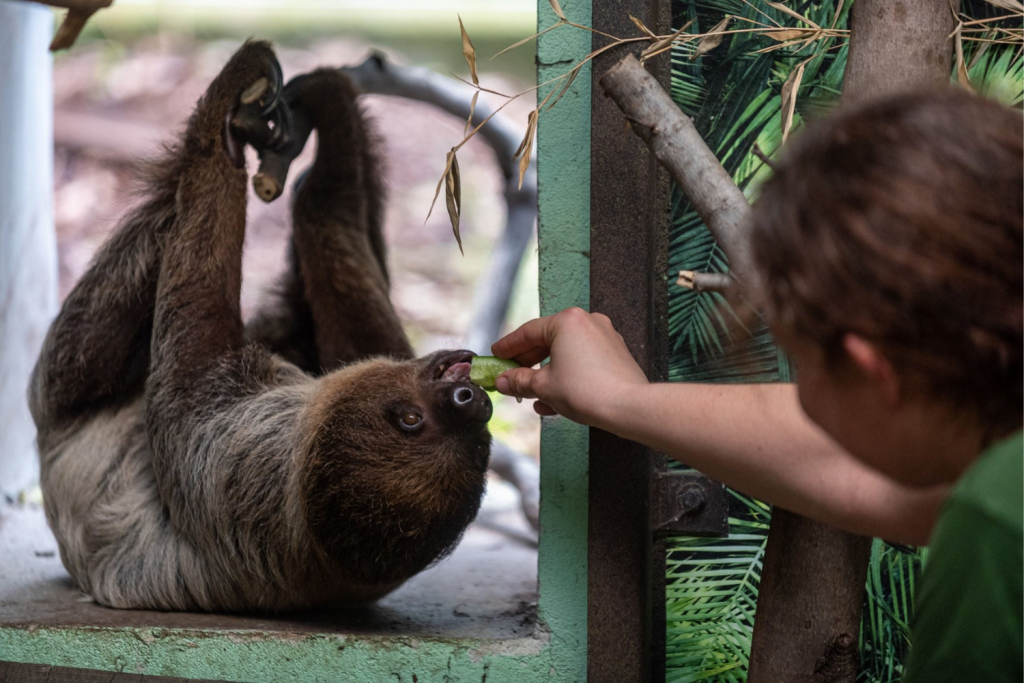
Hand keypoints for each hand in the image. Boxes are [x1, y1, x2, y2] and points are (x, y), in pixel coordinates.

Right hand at [491, 307, 648, 426]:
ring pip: (565, 353)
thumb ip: (519, 381)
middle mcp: (587, 322)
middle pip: (547, 341)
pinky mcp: (615, 354)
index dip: (508, 346)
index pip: (528, 332)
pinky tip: (555, 399)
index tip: (496, 355)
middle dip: (527, 363)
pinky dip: (567, 376)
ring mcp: (604, 337)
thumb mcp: (544, 386)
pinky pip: (582, 361)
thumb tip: (503, 381)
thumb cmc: (588, 391)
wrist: (629, 407)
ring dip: (546, 374)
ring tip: (531, 395)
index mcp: (567, 321)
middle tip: (510, 376)